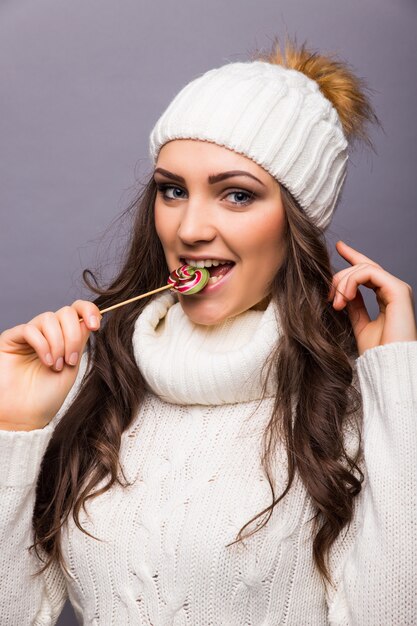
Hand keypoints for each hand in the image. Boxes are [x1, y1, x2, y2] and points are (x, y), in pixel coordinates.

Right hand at [0, 301, 101, 430]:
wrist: (26, 416)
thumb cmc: (47, 396)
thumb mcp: (72, 367)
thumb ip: (80, 342)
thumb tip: (88, 319)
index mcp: (65, 337)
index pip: (77, 311)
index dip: (88, 311)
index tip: (96, 325)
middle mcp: (47, 333)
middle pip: (66, 312)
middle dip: (73, 335)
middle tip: (70, 360)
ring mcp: (29, 335)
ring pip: (49, 318)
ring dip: (58, 343)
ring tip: (56, 366)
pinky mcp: (11, 339)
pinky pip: (30, 329)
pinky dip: (42, 344)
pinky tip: (46, 362)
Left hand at [328, 241, 416, 355]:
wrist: (389, 365)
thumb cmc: (377, 352)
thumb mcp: (359, 324)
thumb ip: (353, 305)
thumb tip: (343, 291)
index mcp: (386, 297)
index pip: (369, 271)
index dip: (353, 256)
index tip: (339, 247)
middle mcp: (393, 290)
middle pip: (362, 267)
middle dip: (340, 277)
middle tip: (328, 297)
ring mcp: (397, 289)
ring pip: (364, 268)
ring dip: (343, 282)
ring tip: (335, 303)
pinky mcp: (398, 290)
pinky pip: (370, 272)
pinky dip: (352, 281)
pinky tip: (344, 296)